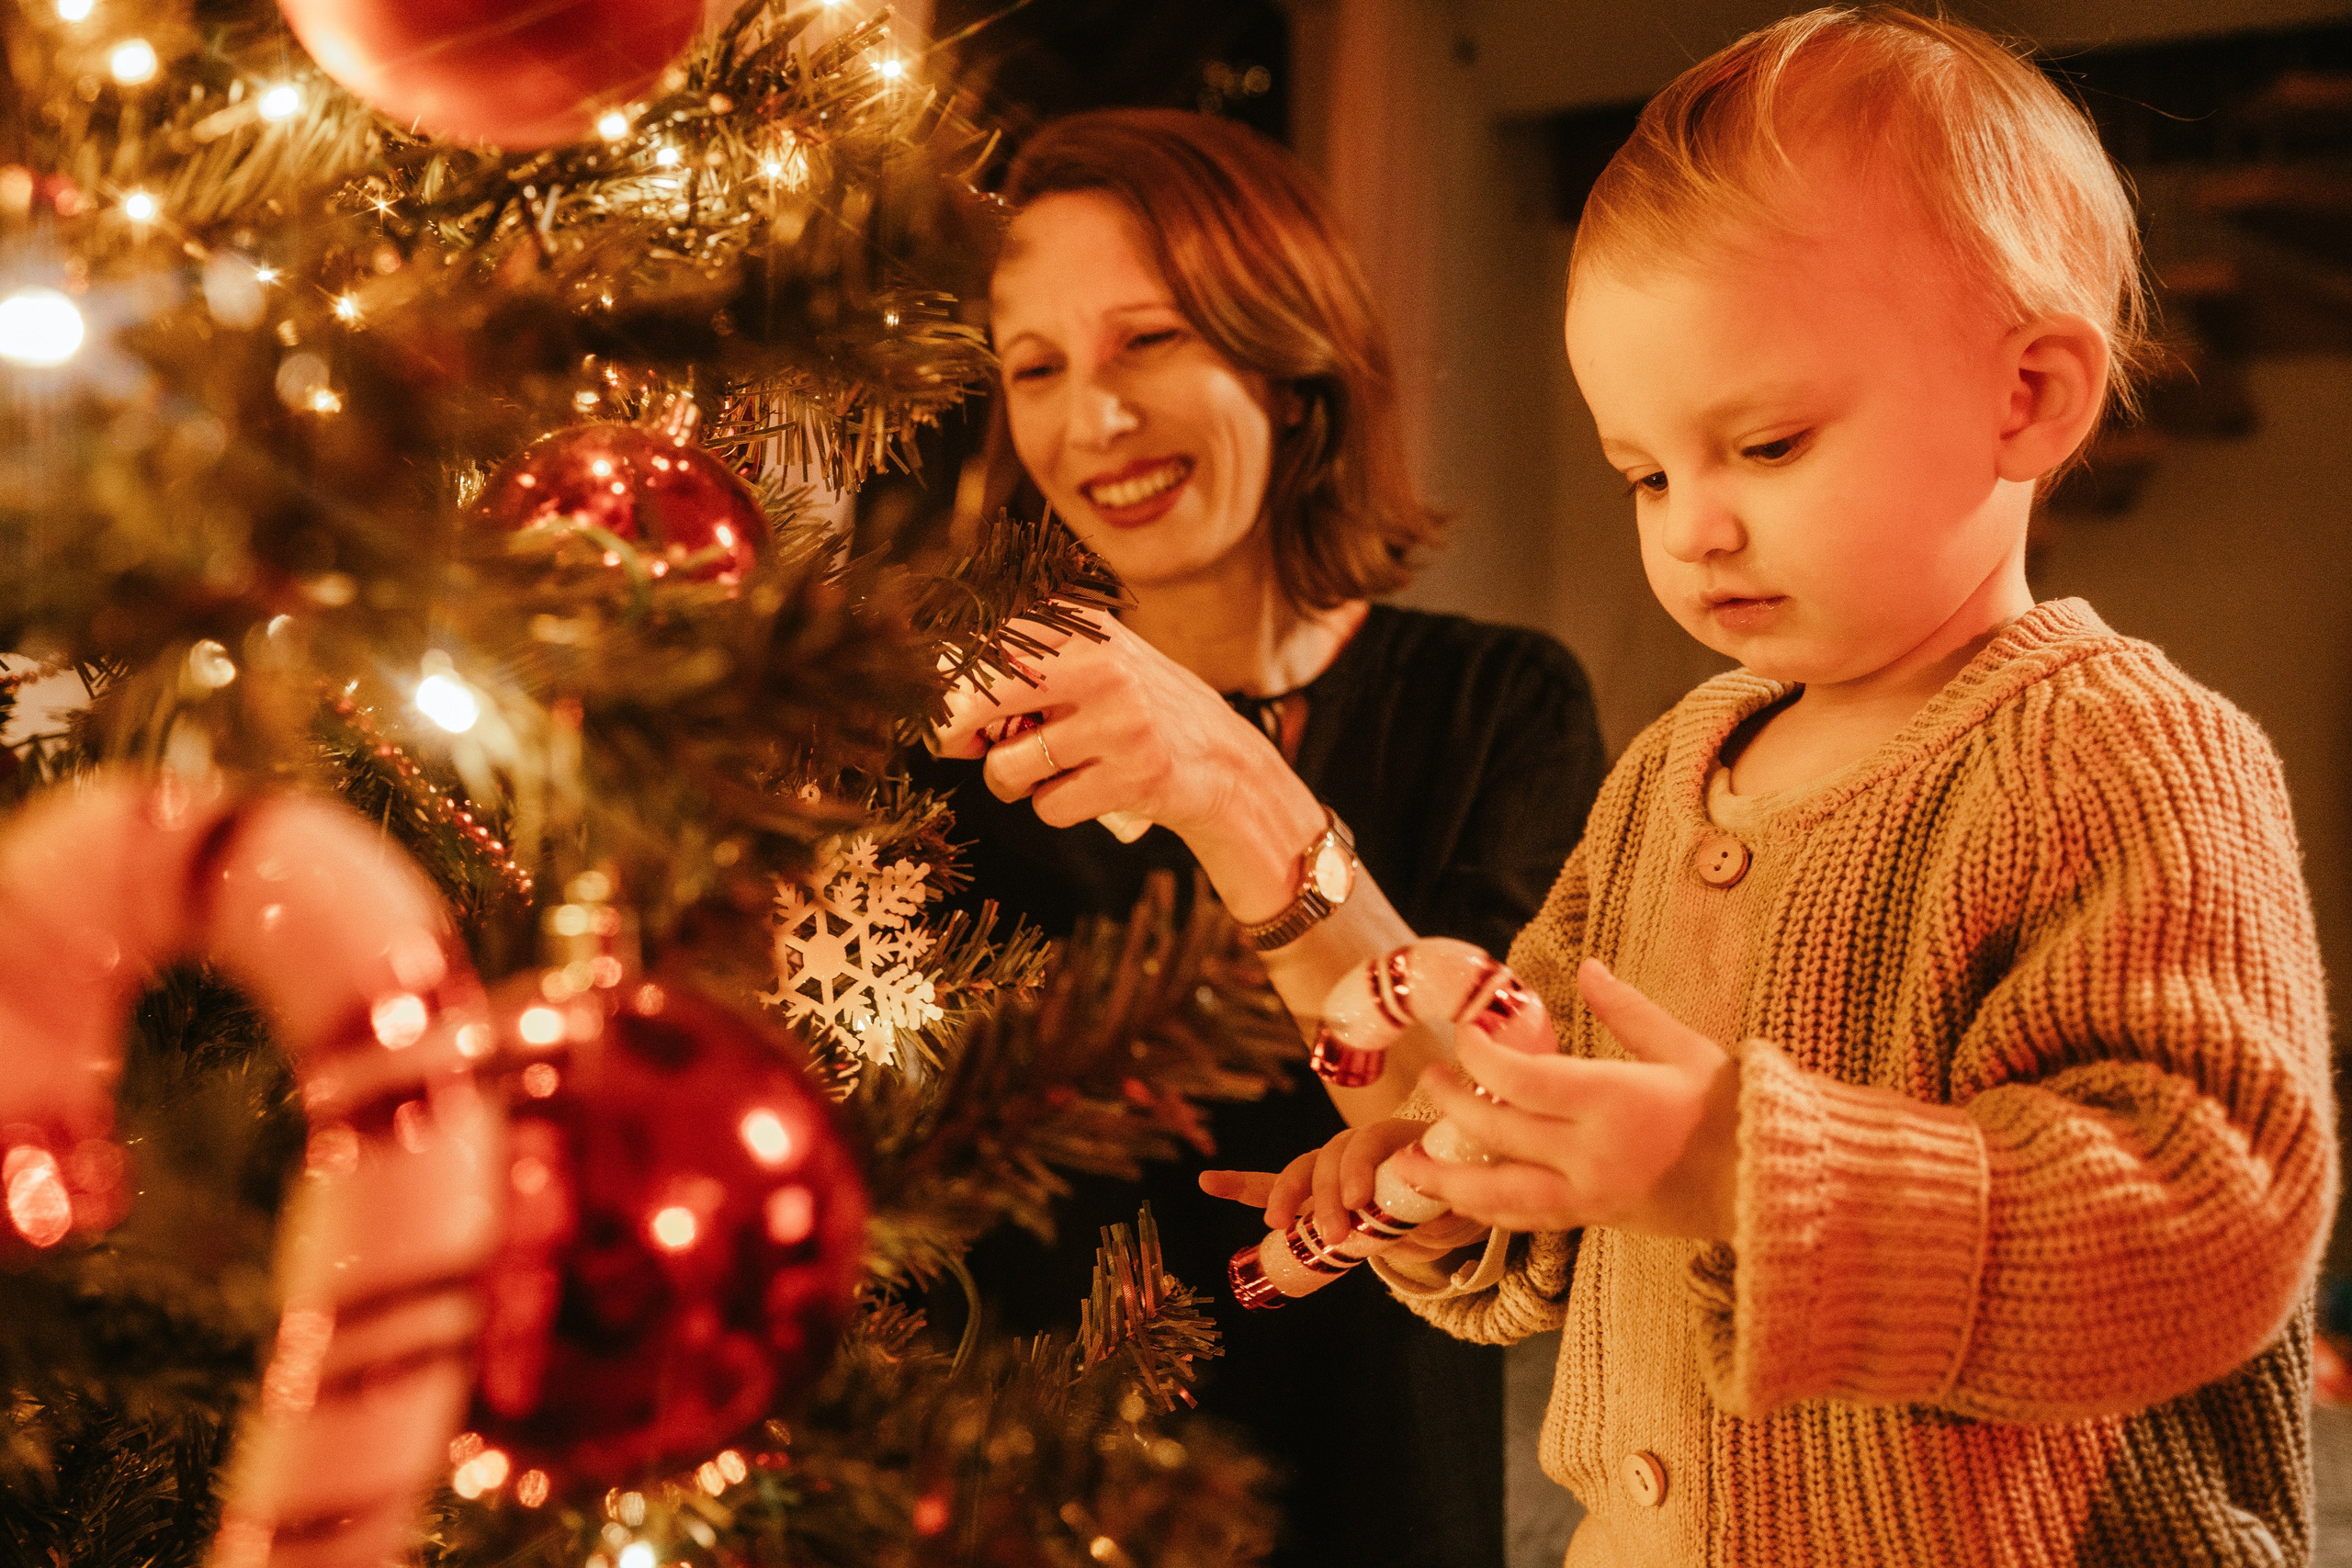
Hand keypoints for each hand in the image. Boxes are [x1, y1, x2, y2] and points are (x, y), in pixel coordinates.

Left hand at [928, 608, 1301, 844]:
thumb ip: (1027, 664)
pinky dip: (1055, 808)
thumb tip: (938, 699)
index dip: (947, 685)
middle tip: (957, 747)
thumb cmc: (1137, 712)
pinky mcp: (1133, 775)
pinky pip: (1047, 807)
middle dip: (952, 731)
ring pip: (1007, 767)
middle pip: (979, 698)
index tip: (941, 709)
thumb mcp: (1094, 662)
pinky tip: (1087, 791)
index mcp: (1084, 628)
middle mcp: (1101, 665)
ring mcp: (1119, 722)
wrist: (1224, 760)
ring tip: (1044, 774)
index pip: (983, 645)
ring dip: (1011, 783)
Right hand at [1201, 1119, 1489, 1265]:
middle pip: (1332, 1156)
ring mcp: (1330, 1166)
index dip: (1360, 1166)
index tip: (1359, 1202)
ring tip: (1276, 1223)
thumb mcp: (1454, 1212)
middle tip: (1336, 1235)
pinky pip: (1272, 1184)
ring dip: (1286, 1194)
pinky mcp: (1309, 1191)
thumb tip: (1441, 1214)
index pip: (1371, 1140)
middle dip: (1326, 1195)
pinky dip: (1242, 1185)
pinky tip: (1208, 1182)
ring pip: (1302, 1169)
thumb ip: (1446, 1214)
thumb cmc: (1445, 1204)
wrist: (1435, 1210)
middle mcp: (1359, 1145)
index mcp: (1397, 1140)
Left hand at [1388, 958, 1740, 1241]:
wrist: (1772, 1185)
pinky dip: (1489, 1208)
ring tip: (1405, 1165)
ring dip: (1447, 1179)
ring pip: (1500, 1192)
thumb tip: (1585, 968)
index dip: (1479, 1057)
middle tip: (1428, 1078)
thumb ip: (1627, 1010)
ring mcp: (1592, 1195)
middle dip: (1452, 1104)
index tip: (1463, 1035)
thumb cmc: (1734, 1108)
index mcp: (1614, 1100)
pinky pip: (1528, 1218)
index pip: (1520, 1080)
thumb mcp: (1684, 1048)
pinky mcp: (1596, 1220)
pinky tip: (1461, 1198)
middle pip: (1498, 1132)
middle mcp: (1594, 1153)